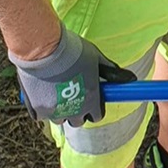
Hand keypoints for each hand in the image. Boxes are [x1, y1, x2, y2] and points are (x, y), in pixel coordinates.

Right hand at [10, 28, 136, 126]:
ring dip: (59, 110)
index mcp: (91, 100)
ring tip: (55, 92)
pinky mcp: (36, 109)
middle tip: (72, 94)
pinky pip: (40, 115)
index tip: (90, 97)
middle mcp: (74, 111)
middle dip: (77, 111)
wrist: (42, 46)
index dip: (94, 107)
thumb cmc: (71, 50)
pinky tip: (41, 92)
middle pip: (77, 121)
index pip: (96, 116)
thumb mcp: (96, 58)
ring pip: (59, 119)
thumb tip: (131, 78)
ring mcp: (54, 112)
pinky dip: (41, 107)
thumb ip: (112, 72)